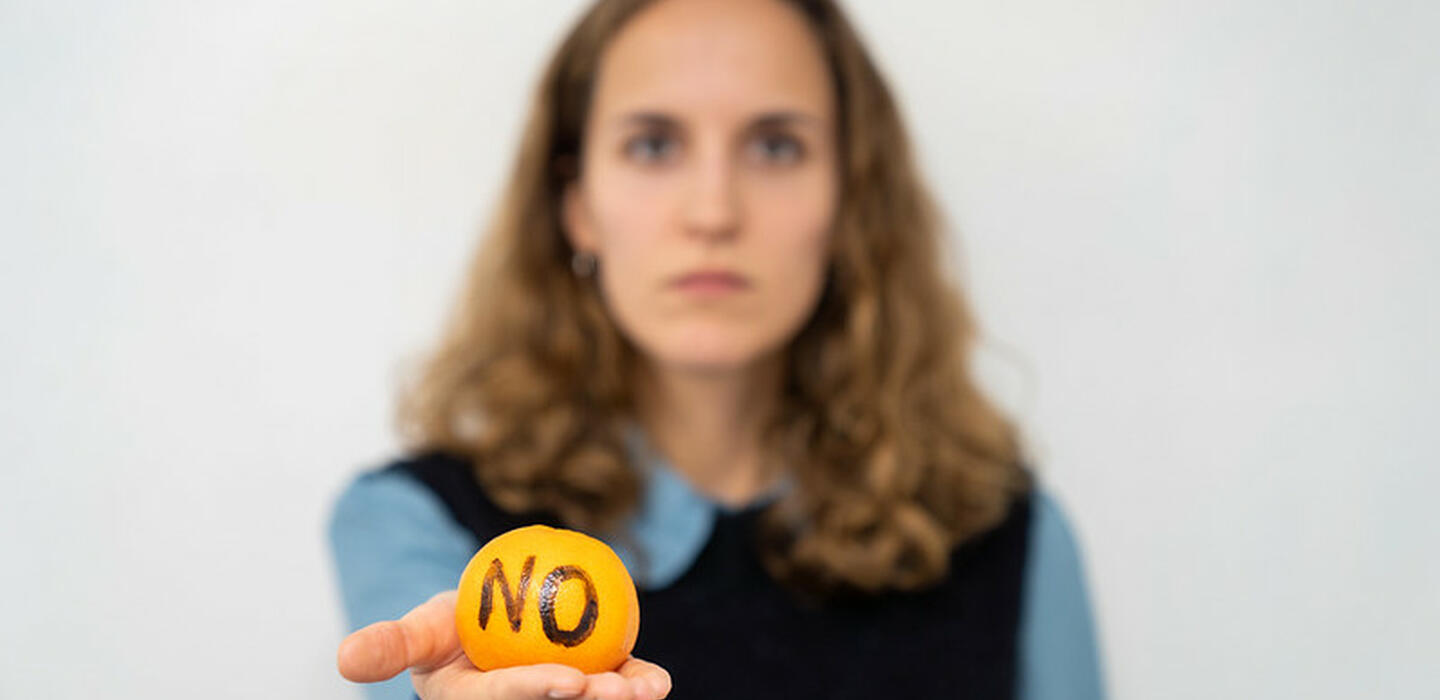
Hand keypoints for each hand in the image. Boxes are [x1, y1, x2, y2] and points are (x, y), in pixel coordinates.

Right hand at [337, 590, 670, 699]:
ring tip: (647, 690)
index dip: (535, 690)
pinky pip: (614, 685)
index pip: (506, 697)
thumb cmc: (449, 629)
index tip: (569, 679)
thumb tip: (345, 660)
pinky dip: (638, 684)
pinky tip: (657, 681)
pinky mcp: (588, 687)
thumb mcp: (417, 632)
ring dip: (622, 699)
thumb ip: (389, 646)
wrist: (491, 621)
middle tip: (617, 691)